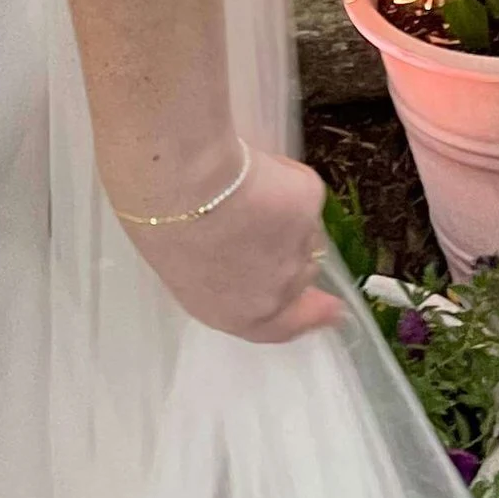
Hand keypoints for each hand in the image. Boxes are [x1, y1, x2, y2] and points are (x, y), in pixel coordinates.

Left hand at [117, 145, 343, 343]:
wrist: (187, 186)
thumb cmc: (165, 227)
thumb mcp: (187, 272)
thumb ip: (225, 278)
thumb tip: (240, 257)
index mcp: (240, 315)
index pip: (284, 326)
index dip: (310, 316)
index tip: (333, 308)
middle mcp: (278, 292)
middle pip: (299, 272)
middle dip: (286, 249)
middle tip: (263, 222)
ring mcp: (301, 248)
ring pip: (303, 228)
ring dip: (284, 214)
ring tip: (241, 190)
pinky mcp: (311, 204)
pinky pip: (303, 192)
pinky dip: (284, 180)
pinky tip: (255, 171)